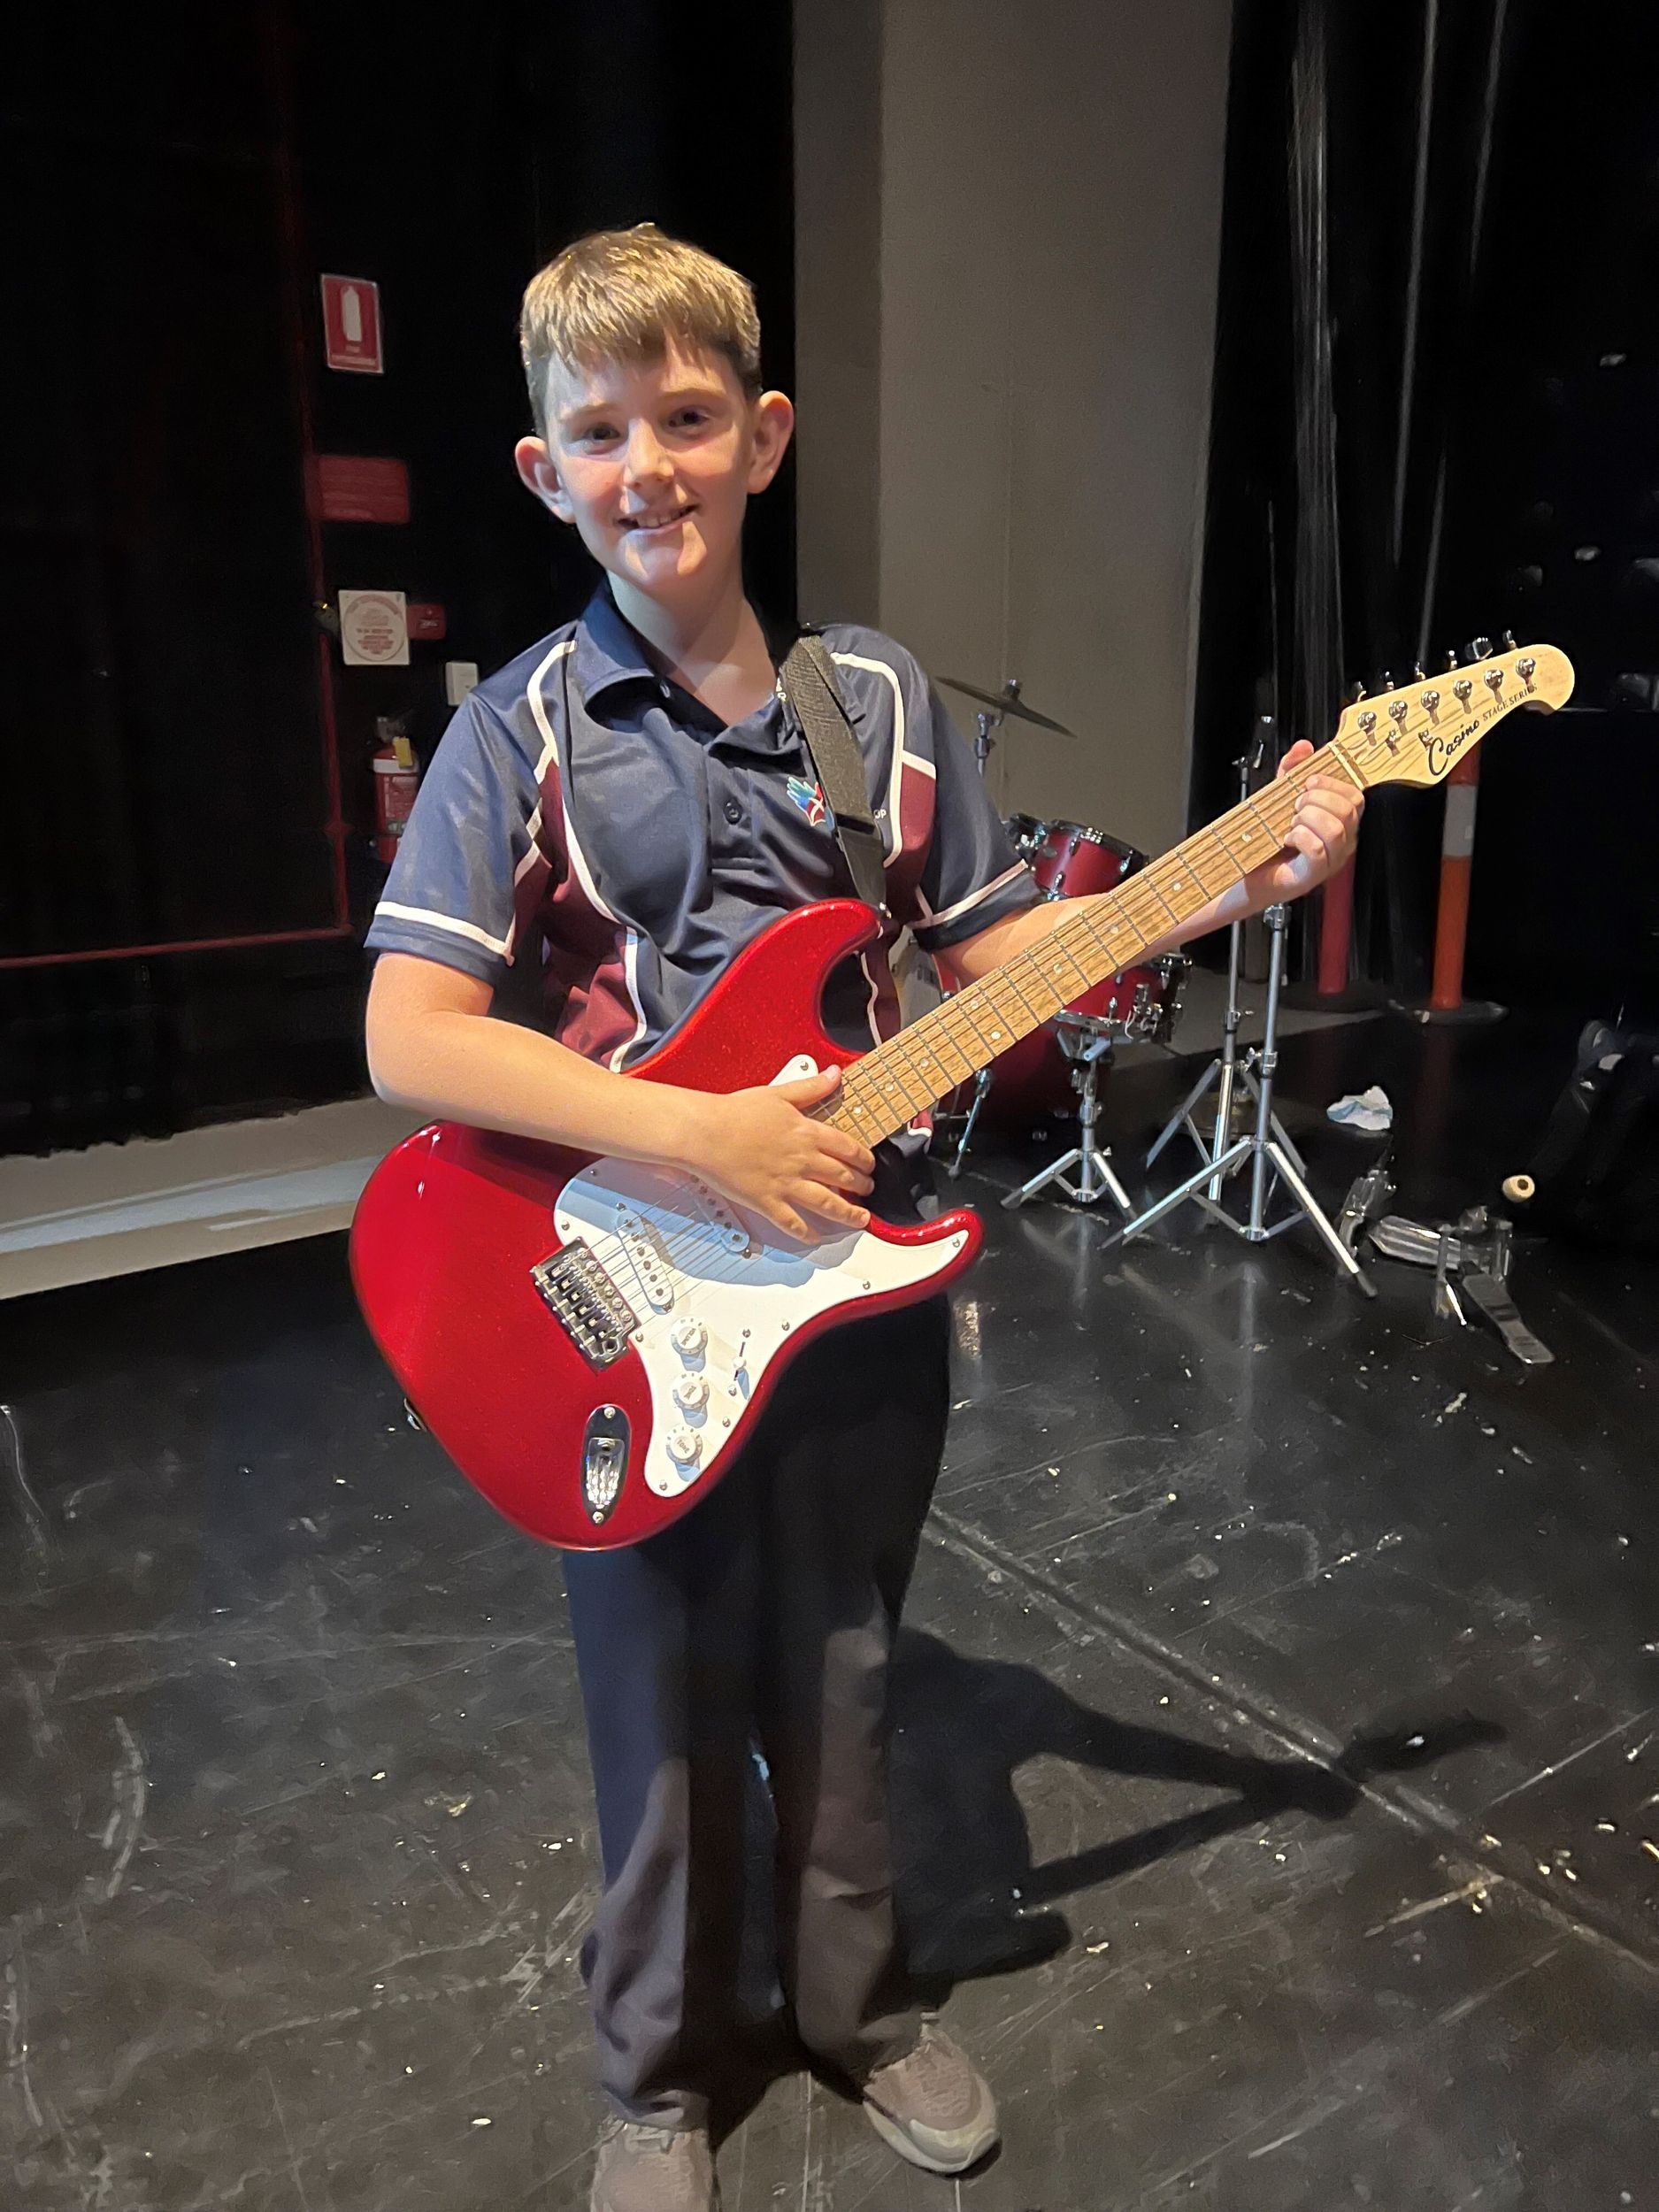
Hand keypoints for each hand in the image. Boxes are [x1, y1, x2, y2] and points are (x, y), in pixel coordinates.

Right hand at [676, 1067, 876, 1243]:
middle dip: (862, 1185)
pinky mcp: (767, 1201)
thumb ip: (811, 1087)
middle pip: (843, 1177)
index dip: (865, 1159)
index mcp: (807, 1133)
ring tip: (860, 1219)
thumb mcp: (779, 1093)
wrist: (705, 1132)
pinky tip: (815, 1238)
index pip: (848, 1148)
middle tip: (868, 1190)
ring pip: (828, 1203)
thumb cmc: (735, 1113)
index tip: (870, 1165)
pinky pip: (793, 1223)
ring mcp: (786, 1183)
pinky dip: (807, 1234)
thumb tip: (834, 1075)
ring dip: (848, 1213)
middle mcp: (802, 1160)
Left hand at [1244, 739, 1364, 903]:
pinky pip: (1317, 850)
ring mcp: (1330, 860)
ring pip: (1335, 829)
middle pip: (1349, 810)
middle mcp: (1341, 842)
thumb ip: (1293, 770)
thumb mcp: (1280, 796)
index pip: (1355, 796)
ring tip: (1290, 823)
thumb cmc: (1268, 839)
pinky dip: (1298, 837)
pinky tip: (1285, 838)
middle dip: (1317, 799)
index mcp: (1339, 821)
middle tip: (1295, 805)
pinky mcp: (1312, 875)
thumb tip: (1304, 746)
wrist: (1246, 872)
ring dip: (1307, 818)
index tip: (1308, 782)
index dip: (1332, 783)